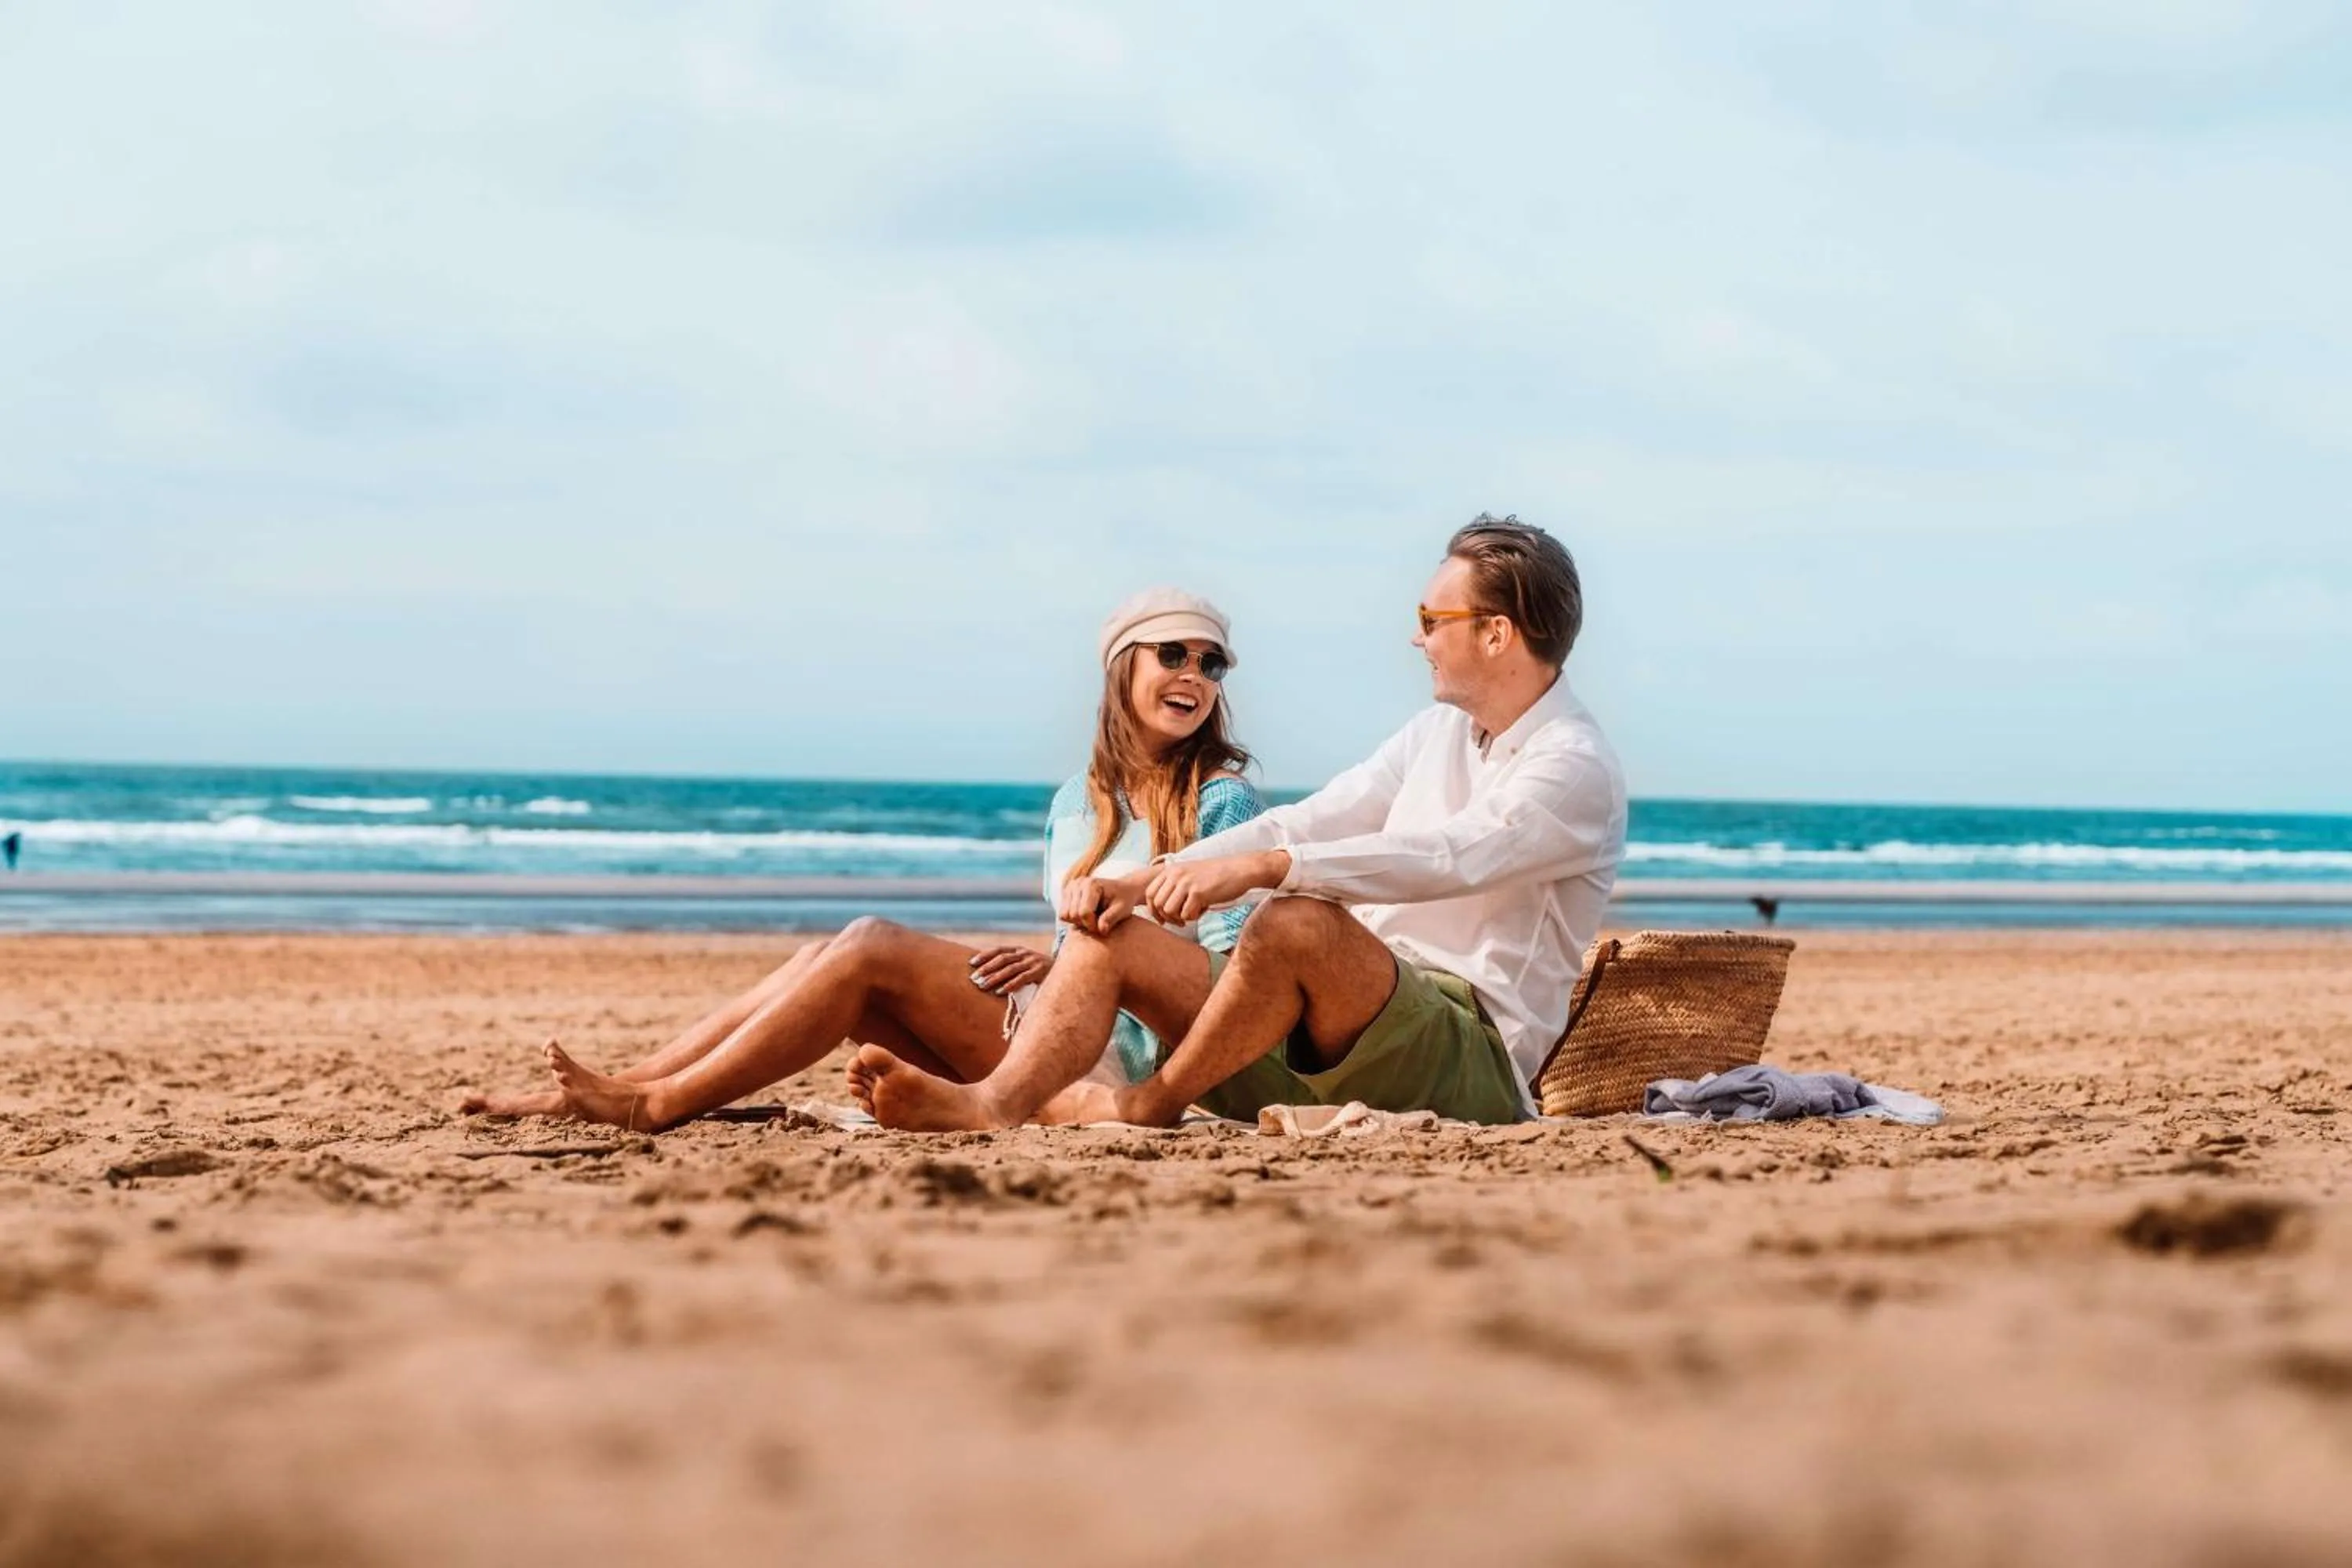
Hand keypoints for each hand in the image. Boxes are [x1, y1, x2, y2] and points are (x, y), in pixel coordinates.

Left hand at [968, 944, 1050, 994]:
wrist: (1067, 971)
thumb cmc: (1041, 972)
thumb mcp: (1026, 965)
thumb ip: (1012, 967)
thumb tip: (989, 975)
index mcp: (1020, 950)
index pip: (999, 950)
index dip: (985, 955)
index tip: (971, 962)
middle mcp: (1025, 953)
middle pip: (1002, 959)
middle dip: (987, 968)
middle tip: (974, 978)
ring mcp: (1033, 962)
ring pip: (1010, 968)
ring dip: (995, 977)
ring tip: (983, 986)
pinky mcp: (1040, 972)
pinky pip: (1022, 978)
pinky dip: (1010, 985)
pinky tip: (1000, 991)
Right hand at [1056, 871, 1146, 934]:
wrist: (1122, 890)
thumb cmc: (1124, 899)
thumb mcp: (1123, 909)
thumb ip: (1111, 918)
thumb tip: (1100, 930)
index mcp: (1091, 884)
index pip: (1084, 912)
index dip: (1092, 925)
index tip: (1103, 927)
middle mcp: (1078, 883)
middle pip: (1073, 915)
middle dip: (1086, 924)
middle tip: (1099, 923)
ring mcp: (1070, 887)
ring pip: (1065, 915)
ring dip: (1079, 922)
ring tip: (1093, 918)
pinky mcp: (1066, 893)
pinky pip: (1063, 914)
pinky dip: (1074, 919)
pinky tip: (1087, 915)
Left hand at [1144, 850, 1286, 924]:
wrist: (1240, 869)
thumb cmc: (1217, 876)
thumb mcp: (1190, 874)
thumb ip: (1175, 886)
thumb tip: (1161, 911)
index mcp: (1171, 870)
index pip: (1149, 893)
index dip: (1154, 910)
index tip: (1164, 919)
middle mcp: (1176, 874)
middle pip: (1157, 904)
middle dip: (1167, 918)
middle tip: (1181, 921)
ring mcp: (1186, 883)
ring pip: (1169, 911)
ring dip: (1181, 917)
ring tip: (1194, 913)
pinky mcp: (1198, 892)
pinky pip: (1186, 914)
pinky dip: (1194, 917)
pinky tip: (1204, 909)